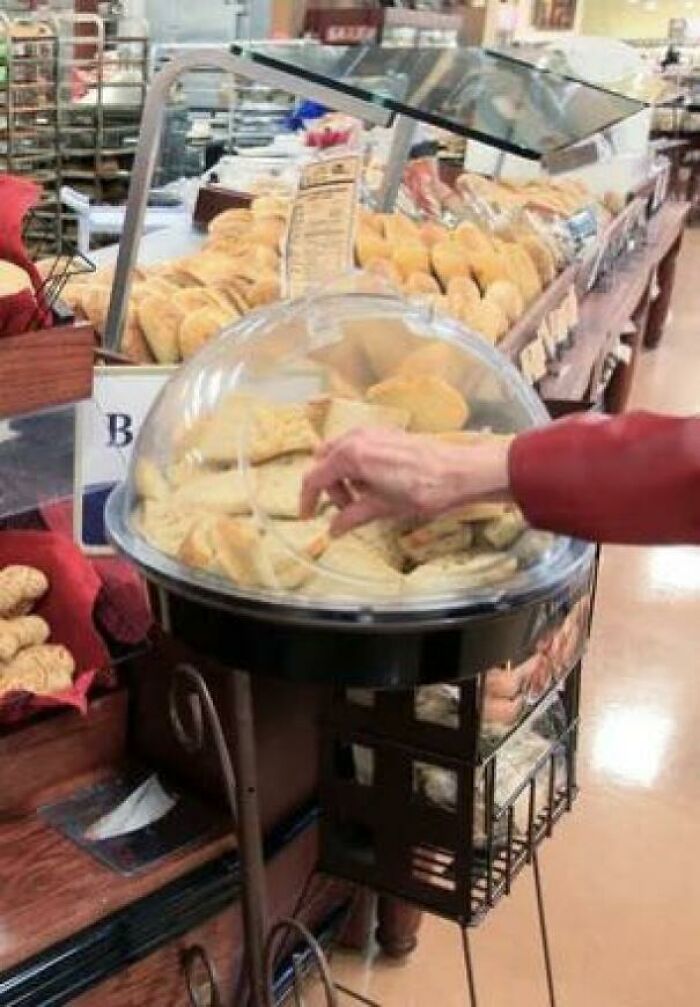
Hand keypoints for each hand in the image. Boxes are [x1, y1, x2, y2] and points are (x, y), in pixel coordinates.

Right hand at [301, 427, 512, 535]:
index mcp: (350, 455)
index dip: (308, 500)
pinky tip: (377, 485)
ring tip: (363, 499)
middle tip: (343, 509)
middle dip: (328, 486)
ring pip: (341, 452)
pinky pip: (360, 447)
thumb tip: (334, 529)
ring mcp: (373, 432)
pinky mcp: (388, 433)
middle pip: (325, 461)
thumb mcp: (383, 508)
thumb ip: (352, 516)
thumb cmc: (424, 489)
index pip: (315, 477)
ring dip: (343, 476)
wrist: (462, 472)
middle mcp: (357, 437)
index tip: (309, 516)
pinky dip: (358, 465)